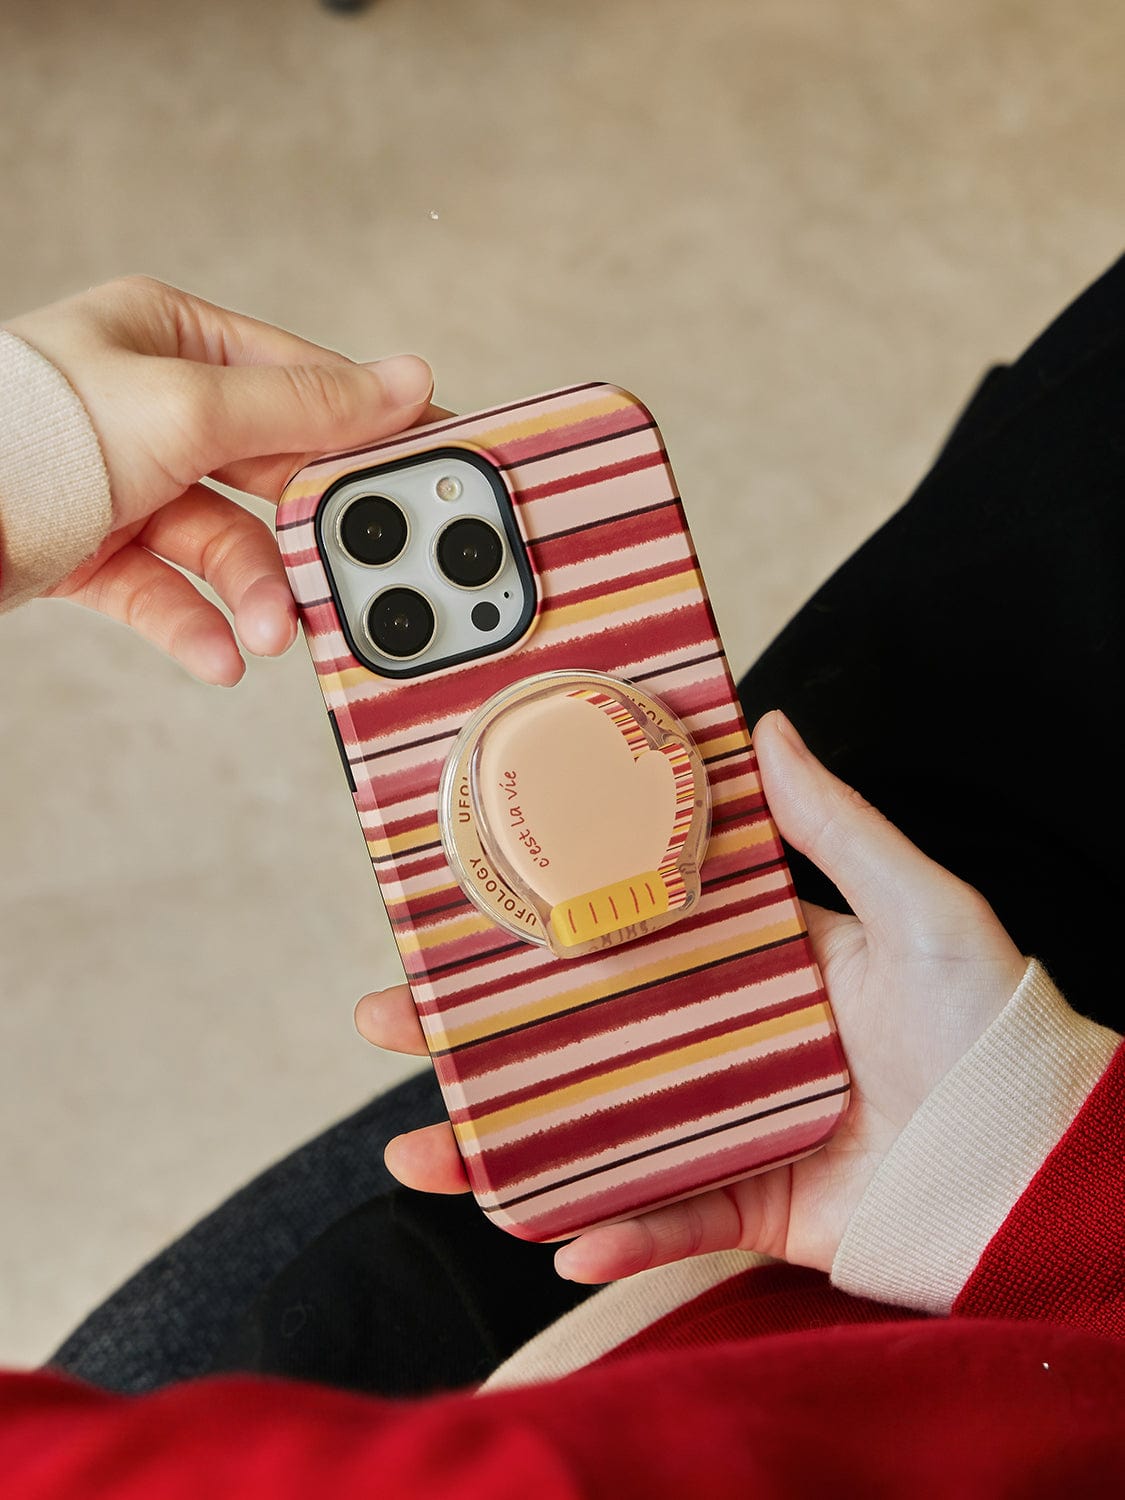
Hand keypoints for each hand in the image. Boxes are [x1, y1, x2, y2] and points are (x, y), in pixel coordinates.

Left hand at [4, 276, 433, 683]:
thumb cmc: (41, 427)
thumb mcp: (189, 406)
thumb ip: (305, 407)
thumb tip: (408, 379)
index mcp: (173, 340)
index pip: (298, 383)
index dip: (367, 428)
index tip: (432, 462)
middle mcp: (153, 408)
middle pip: (267, 475)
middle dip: (305, 534)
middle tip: (362, 572)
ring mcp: (126, 483)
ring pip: (223, 543)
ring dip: (252, 594)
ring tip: (268, 636)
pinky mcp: (98, 550)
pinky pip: (168, 591)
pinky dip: (196, 624)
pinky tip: (218, 656)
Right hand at [355, 709, 1027, 1282]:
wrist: (1046, 1162)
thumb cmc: (990, 1023)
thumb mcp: (919, 904)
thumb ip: (836, 826)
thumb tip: (770, 728)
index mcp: (744, 961)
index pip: (614, 935)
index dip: (533, 925)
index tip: (454, 910)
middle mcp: (718, 1040)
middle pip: (574, 1036)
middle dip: (475, 1039)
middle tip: (389, 1022)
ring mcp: (724, 1124)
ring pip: (591, 1134)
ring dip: (504, 1148)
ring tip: (425, 1151)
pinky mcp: (749, 1203)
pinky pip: (663, 1220)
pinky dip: (609, 1232)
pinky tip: (553, 1230)